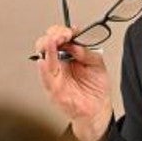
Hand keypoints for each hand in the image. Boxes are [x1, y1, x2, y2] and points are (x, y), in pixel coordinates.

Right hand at [33, 25, 112, 140]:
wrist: (97, 109)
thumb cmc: (96, 88)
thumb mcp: (98, 64)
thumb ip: (88, 52)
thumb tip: (76, 44)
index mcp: (70, 54)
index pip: (61, 36)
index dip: (64, 31)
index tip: (70, 31)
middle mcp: (60, 62)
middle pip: (47, 43)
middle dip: (53, 35)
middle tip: (62, 35)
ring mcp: (55, 74)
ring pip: (43, 57)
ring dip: (46, 47)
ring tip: (51, 41)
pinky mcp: (53, 87)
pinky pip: (45, 77)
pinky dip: (43, 68)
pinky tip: (44, 60)